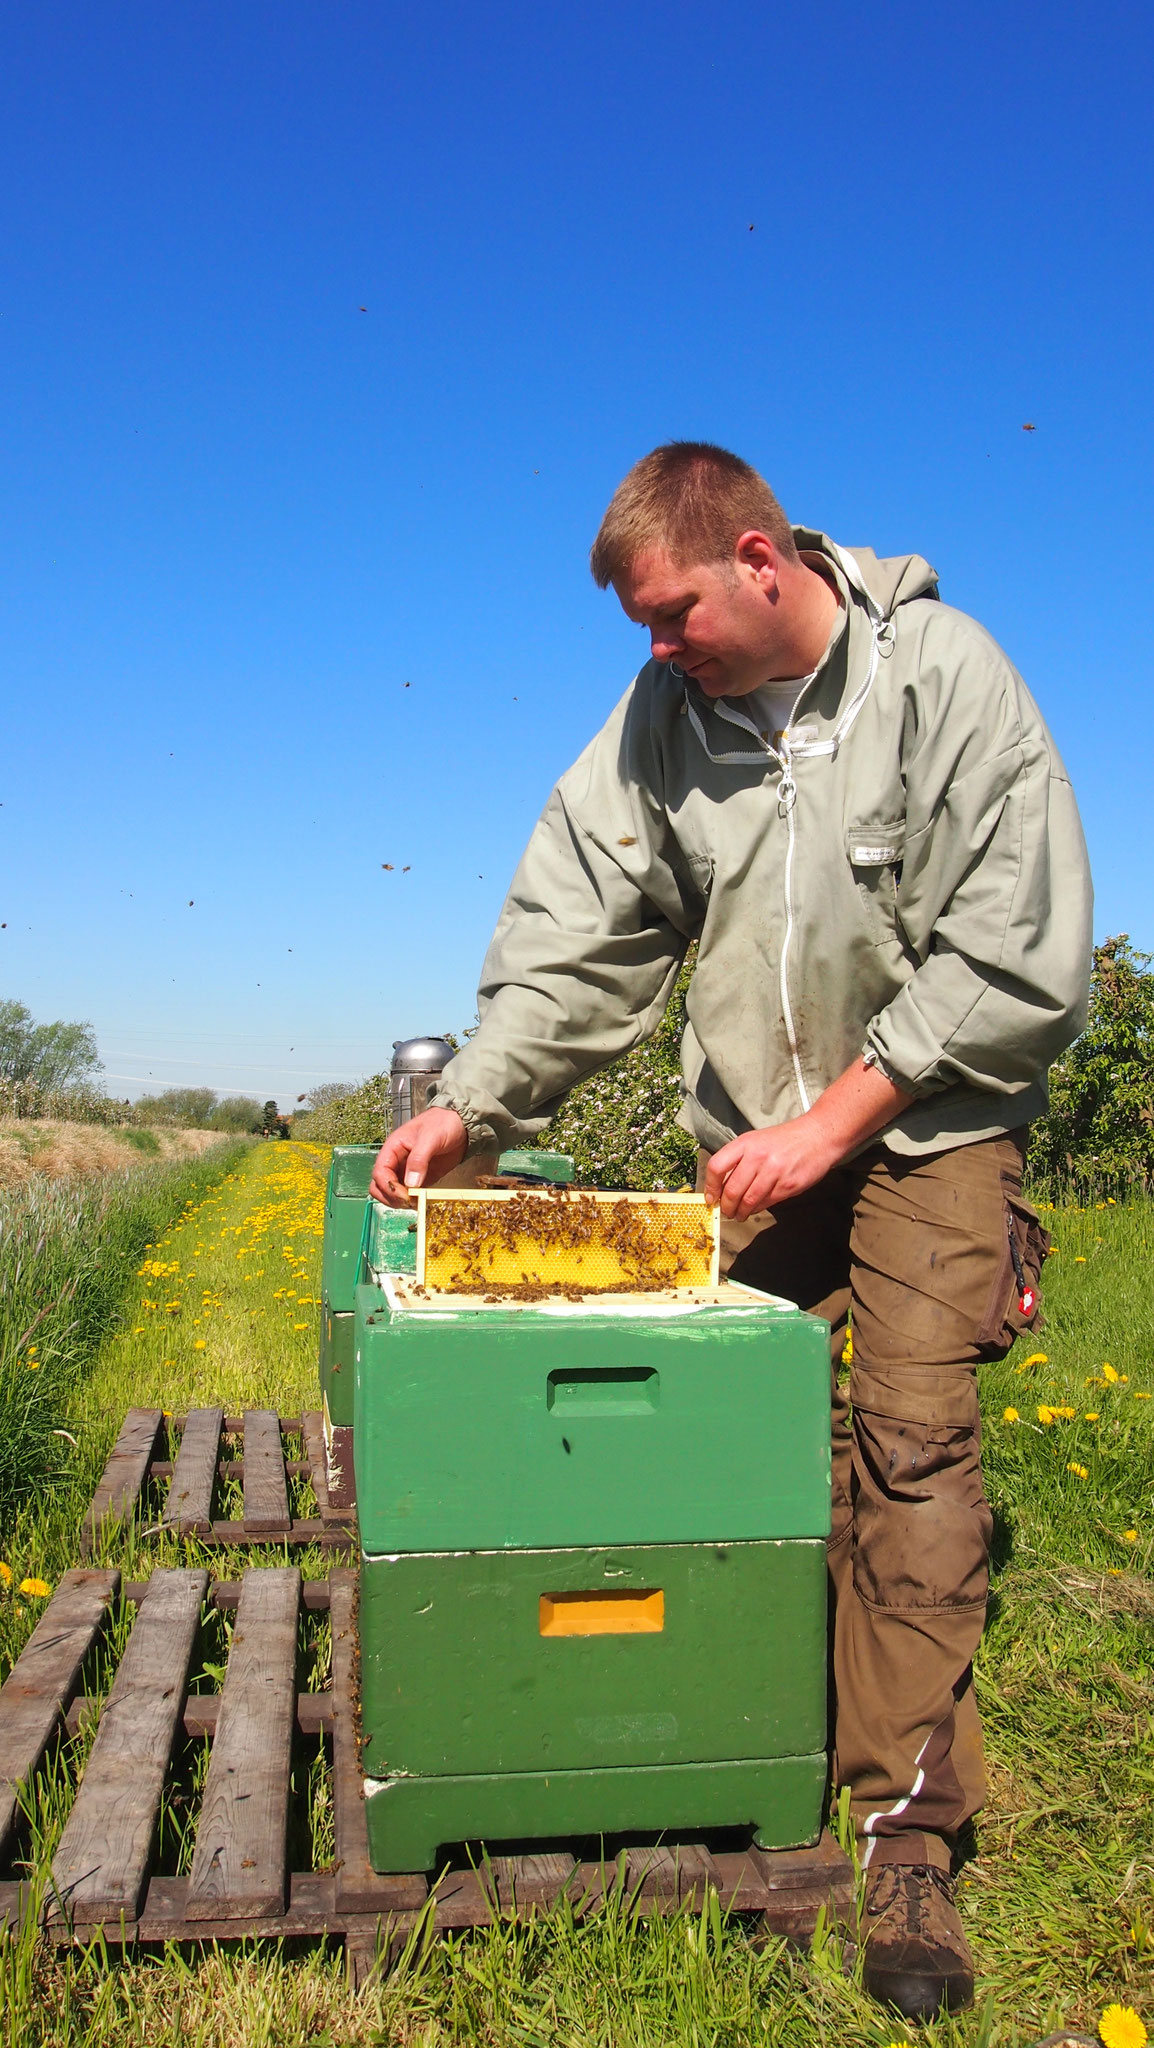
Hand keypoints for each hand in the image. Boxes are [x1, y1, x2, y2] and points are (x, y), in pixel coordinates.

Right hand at [370, 1108, 468, 1205]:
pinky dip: (413, 1201)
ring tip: (416, 1203)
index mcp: (393, 1148)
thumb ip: (419, 1159)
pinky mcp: (421, 1179)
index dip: (388, 1186)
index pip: (380, 1172)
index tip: (403, 1195)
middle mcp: (396, 1162)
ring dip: (400, 1202)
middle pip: (380, 1185)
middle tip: (407, 1202)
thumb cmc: (442, 1124)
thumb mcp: (430, 1137)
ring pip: (392, 1193)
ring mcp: (407, 1172)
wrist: (461, 1124)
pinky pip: (411, 1194)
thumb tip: (410, 1183)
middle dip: (390, 1197)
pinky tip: (422, 1202)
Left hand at [704, 1116, 839, 1219]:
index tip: (710, 1198)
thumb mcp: (757, 1141)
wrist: (817, 1137)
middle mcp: (758, 1157)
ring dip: (740, 1212)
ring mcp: (774, 1172)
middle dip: (726, 1206)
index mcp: (746, 1143)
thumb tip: (722, 1187)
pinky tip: (755, 1208)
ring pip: (748, 1200)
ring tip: (739, 1215)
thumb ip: (739, 1160)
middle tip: (726, 1211)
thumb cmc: (785, 1140)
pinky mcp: (788, 1185)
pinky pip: (766, 1203)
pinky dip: (757, 1209)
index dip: (710, 1186)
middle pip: (732, 1189)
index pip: (717, 1166)